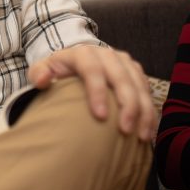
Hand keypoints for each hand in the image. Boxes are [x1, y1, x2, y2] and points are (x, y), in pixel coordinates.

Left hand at [27, 45, 155, 139]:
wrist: (77, 61)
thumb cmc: (58, 70)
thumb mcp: (44, 68)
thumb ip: (39, 73)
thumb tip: (42, 81)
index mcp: (83, 53)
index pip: (93, 70)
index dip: (98, 92)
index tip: (100, 117)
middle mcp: (107, 54)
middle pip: (121, 77)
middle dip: (127, 104)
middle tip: (125, 130)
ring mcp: (124, 62)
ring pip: (139, 84)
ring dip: (143, 110)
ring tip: (141, 136)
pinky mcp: (135, 71)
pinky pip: (147, 90)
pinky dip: (150, 111)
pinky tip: (148, 131)